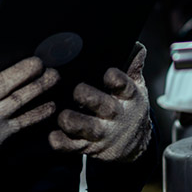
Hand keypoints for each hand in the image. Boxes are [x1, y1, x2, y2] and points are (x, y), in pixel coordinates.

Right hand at [0, 57, 57, 175]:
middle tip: (55, 75)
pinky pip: (9, 140)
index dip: (26, 70)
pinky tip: (29, 123)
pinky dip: (18, 131)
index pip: (8, 81)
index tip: (39, 62)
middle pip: (23, 99)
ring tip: (52, 101)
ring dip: (41, 110)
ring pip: (24, 121)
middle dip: (42, 85)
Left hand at [48, 43, 151, 162]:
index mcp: (128, 98)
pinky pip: (72, 146)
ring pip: (87, 128)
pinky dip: (62, 142)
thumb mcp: (137, 88)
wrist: (133, 146)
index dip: (117, 80)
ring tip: (63, 116)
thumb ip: (133, 67)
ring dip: (74, 122)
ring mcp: (101, 133)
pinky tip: (53, 135)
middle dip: (91, 98)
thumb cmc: (129, 108)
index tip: (108, 73)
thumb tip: (137, 46)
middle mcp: (116, 115)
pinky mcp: (87, 146)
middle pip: (105, 107)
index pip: (125, 87)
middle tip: (78, 91)